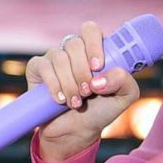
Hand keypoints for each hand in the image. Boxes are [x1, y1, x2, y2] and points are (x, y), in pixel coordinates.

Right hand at [25, 20, 139, 161]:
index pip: (91, 30)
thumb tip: (100, 79)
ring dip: (70, 83)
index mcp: (95, 50)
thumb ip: (125, 82)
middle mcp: (73, 51)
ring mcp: (54, 58)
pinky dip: (53, 84)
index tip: (98, 67)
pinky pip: (42, 66)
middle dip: (82, 71)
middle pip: (74, 44)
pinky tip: (60, 99)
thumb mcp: (124, 97)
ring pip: (59, 57)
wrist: (77, 132)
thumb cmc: (101, 110)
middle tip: (88, 91)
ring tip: (77, 103)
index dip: (93, 45)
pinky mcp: (37, 69)